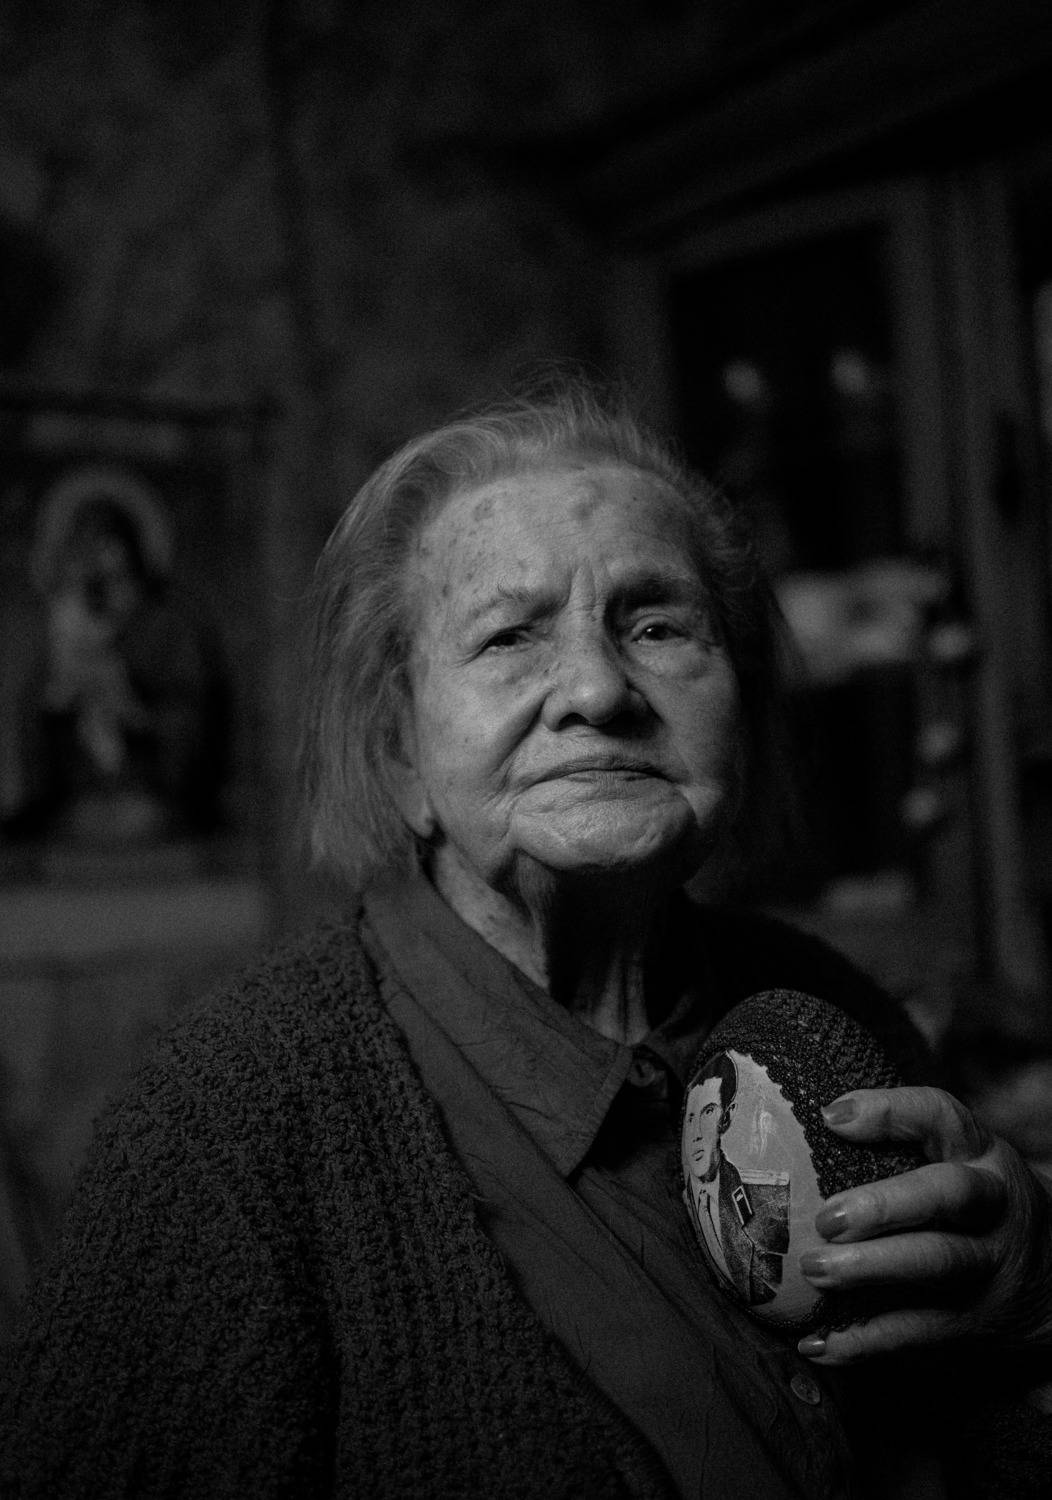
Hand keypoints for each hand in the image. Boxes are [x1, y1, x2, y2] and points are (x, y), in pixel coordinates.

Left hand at [796, 1085, 1051, 1370]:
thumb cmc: (976, 1205)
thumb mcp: (961, 1160)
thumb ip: (905, 1142)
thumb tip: (809, 1118)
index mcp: (980, 1154)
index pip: (942, 1117)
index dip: (889, 1112)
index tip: (830, 1117)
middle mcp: (993, 1204)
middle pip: (948, 1195)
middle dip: (884, 1205)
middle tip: (826, 1218)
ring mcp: (990, 1265)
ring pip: (936, 1264)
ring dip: (871, 1268)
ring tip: (814, 1269)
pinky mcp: (977, 1321)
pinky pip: (920, 1332)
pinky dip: (866, 1340)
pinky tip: (819, 1343)